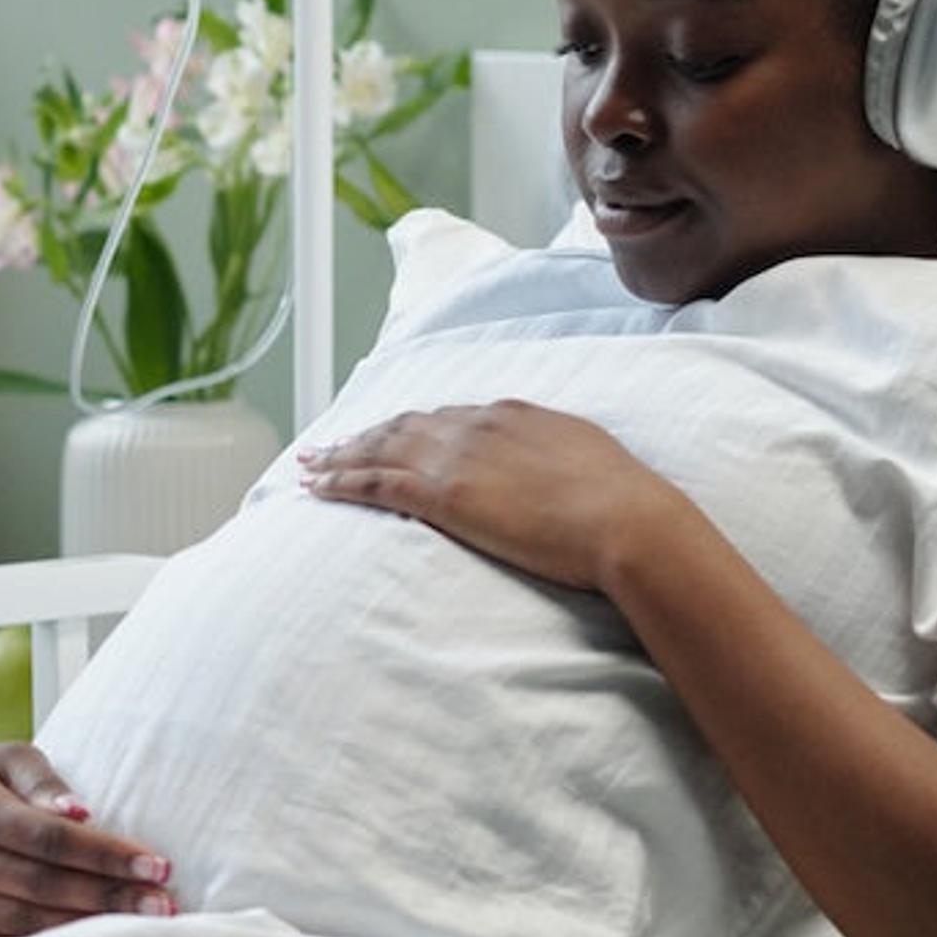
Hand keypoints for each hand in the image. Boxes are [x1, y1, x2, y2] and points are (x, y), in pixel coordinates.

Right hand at [0, 745, 175, 936]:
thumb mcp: (0, 759)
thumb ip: (42, 781)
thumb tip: (82, 813)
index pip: (50, 839)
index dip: (107, 854)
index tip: (159, 865)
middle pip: (45, 884)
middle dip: (111, 896)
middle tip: (165, 904)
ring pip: (29, 921)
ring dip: (89, 927)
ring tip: (142, 925)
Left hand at [295, 400, 691, 593]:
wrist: (626, 520)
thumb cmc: (622, 504)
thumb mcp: (587, 462)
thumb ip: (555, 458)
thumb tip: (551, 469)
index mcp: (513, 415)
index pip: (447, 417)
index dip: (413, 428)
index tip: (392, 435)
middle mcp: (476, 425)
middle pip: (403, 427)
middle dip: (363, 435)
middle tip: (328, 445)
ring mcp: (456, 457)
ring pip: (378, 450)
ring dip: (339, 456)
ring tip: (309, 465)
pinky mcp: (441, 493)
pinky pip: (373, 482)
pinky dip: (340, 481)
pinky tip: (315, 487)